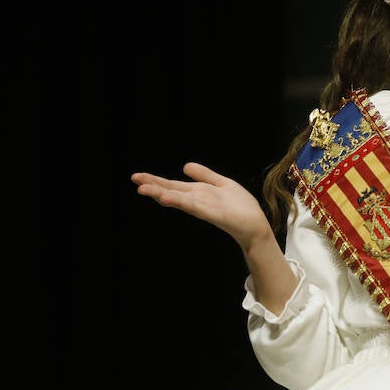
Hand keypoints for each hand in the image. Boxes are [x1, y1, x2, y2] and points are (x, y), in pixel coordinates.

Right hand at [131, 162, 271, 249]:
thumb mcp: (222, 183)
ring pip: (178, 198)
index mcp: (197, 192)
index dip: (155, 181)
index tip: (137, 177)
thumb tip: (185, 166)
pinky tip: (168, 197)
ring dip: (161, 193)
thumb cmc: (240, 206)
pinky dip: (180, 201)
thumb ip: (204, 175)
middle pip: (171, 191)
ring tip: (143, 189)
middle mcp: (196, 200)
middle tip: (134, 179)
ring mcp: (202, 207)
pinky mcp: (212, 213)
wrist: (254, 224)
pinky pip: (193, 206)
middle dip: (153, 185)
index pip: (172, 185)